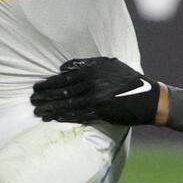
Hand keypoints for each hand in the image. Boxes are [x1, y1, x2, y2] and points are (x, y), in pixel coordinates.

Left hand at [31, 57, 161, 125]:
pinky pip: (79, 114)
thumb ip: (86, 64)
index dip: (48, 84)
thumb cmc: (128, 79)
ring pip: (68, 104)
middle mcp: (92, 83)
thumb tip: (63, 68)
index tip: (36, 88)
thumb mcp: (109, 64)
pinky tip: (54, 118)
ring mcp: (97, 98)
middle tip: (32, 101)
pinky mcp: (102, 111)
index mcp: (92, 70)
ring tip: (38, 112)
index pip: (64, 77)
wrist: (150, 98)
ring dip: (51, 109)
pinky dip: (65, 117)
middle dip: (45, 97)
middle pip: (63, 91)